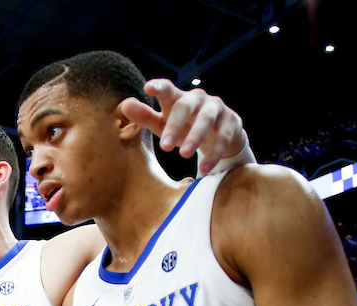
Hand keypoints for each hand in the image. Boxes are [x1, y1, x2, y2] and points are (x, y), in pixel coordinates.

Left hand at [119, 79, 244, 172]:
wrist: (221, 135)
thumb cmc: (185, 128)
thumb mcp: (163, 124)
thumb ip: (145, 117)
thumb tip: (125, 105)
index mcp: (178, 98)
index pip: (167, 89)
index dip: (159, 87)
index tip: (148, 88)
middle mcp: (198, 99)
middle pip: (186, 106)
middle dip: (175, 125)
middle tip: (164, 147)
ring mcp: (217, 109)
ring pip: (207, 119)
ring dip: (195, 137)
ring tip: (184, 155)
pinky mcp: (232, 122)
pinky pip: (223, 138)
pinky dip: (214, 154)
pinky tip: (204, 168)